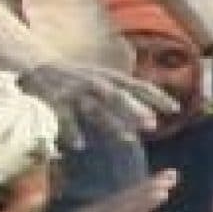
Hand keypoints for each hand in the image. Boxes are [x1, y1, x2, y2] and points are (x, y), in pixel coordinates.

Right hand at [17, 62, 176, 148]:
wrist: (36, 65)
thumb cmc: (76, 78)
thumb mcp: (102, 80)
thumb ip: (123, 94)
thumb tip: (150, 114)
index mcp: (110, 78)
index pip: (139, 86)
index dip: (158, 97)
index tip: (177, 109)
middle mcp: (96, 82)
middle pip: (119, 96)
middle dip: (136, 110)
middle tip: (153, 125)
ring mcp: (75, 91)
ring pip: (96, 108)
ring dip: (112, 123)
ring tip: (128, 140)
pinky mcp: (55, 100)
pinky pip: (65, 118)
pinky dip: (72, 131)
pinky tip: (80, 146)